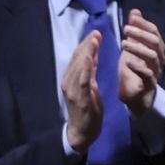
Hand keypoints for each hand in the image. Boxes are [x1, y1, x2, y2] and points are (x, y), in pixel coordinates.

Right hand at [63, 29, 103, 153]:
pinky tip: (90, 58)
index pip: (78, 58)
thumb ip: (90, 71)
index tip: (95, 33)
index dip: (86, 45)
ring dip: (86, 53)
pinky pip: (82, 81)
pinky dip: (85, 68)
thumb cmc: (87, 110)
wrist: (82, 132)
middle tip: (96, 33)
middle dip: (87, 45)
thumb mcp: (90, 87)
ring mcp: (72, 90)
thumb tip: (93, 54)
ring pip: (78, 67)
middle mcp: (68, 82)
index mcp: (71, 79)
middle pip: (77, 60)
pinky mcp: (79, 98)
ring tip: (94, 41)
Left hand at [118, 8, 164, 111]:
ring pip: (152, 57)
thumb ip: (135, 31)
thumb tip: (135, 11)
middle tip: (125, 28)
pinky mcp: (149, 85)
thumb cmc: (134, 70)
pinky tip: (126, 61)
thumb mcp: (132, 48)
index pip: (154, 33)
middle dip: (141, 34)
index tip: (132, 17)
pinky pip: (147, 75)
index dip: (144, 24)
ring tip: (123, 43)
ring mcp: (155, 72)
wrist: (136, 97)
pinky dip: (137, 67)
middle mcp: (158, 59)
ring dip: (138, 48)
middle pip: (155, 42)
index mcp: (155, 50)